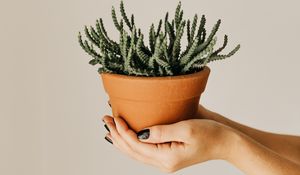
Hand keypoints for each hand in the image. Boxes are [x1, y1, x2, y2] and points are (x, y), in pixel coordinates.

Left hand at [102, 115, 232, 172]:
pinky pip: (143, 152)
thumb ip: (162, 131)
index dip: (122, 131)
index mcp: (166, 157)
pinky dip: (131, 144)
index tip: (114, 117)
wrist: (225, 143)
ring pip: (135, 153)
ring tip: (109, 128)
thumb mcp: (187, 129)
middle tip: (105, 120)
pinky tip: (125, 137)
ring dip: (121, 140)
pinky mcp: (167, 156)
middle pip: (132, 151)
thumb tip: (139, 132)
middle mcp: (163, 162)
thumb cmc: (210, 134)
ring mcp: (164, 161)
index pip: (136, 144)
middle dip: (116, 135)